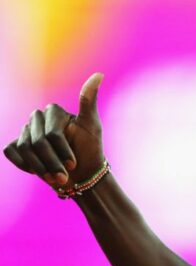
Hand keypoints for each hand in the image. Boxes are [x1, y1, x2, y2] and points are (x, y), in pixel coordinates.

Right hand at [3, 73, 105, 190]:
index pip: (51, 133)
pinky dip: (25, 165)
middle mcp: (37, 118)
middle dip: (52, 162)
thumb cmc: (89, 151)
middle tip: (65, 175)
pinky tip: (37, 171)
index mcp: (53, 111)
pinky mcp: (17, 145)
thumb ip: (89, 101)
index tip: (73, 162)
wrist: (81, 175)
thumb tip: (99, 74)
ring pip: (24, 148)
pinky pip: (11, 152)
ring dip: (41, 168)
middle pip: (37, 142)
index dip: (62, 150)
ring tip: (56, 178)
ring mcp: (26, 132)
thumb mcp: (92, 126)